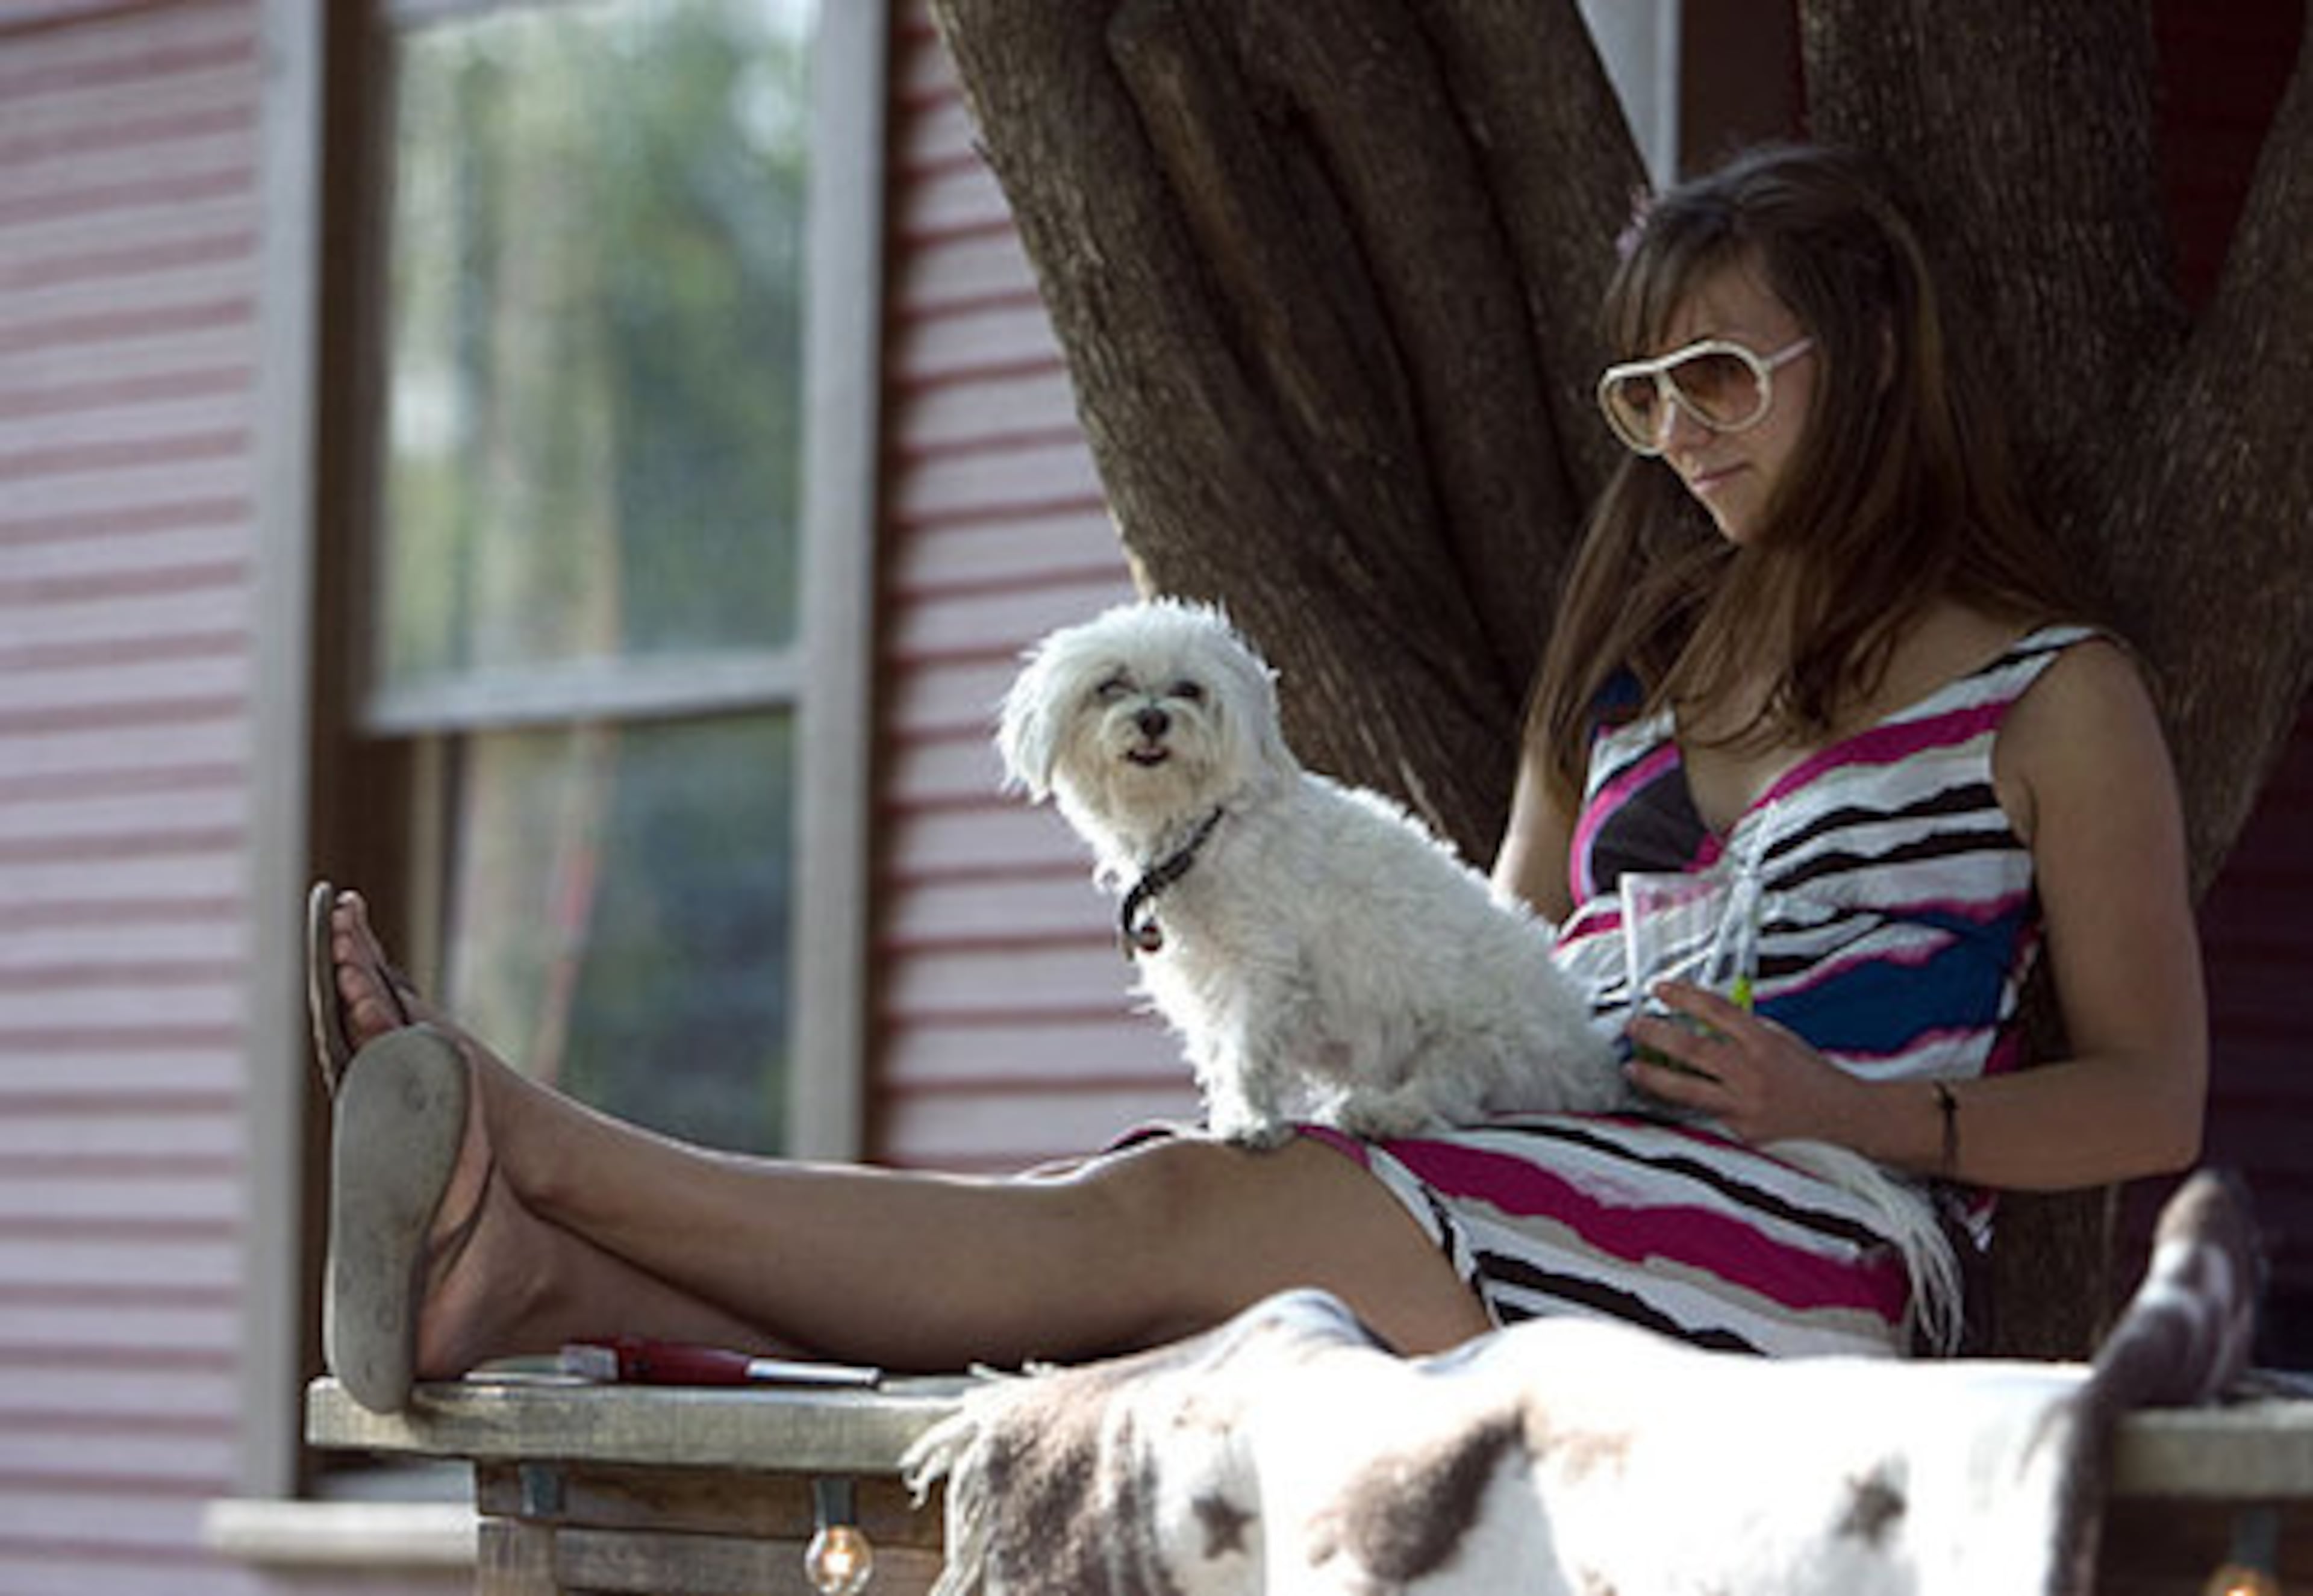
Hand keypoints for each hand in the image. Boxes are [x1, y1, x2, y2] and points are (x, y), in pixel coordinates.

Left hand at [1624, 981, 1867, 1146]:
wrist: (1850, 1119)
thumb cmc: (1815, 1077)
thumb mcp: (1783, 1041)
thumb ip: (1746, 1032)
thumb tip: (1704, 1020)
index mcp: (1765, 1043)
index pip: (1717, 1011)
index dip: (1685, 997)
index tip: (1660, 988)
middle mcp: (1753, 1073)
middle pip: (1693, 1050)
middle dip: (1656, 1036)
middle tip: (1633, 1027)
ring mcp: (1746, 1106)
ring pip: (1688, 1091)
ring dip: (1654, 1078)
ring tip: (1632, 1068)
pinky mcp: (1744, 1133)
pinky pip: (1707, 1114)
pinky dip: (1687, 1105)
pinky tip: (1666, 1099)